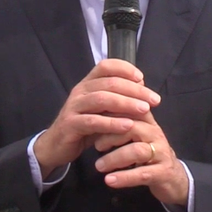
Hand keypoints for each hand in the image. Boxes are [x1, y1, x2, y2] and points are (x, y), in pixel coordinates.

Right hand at [33, 59, 160, 177]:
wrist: (57, 145)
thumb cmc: (84, 126)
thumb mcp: (102, 110)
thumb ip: (118, 98)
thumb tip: (141, 86)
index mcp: (87, 83)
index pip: (106, 66)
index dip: (125, 68)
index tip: (142, 78)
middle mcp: (80, 91)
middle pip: (109, 83)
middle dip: (135, 90)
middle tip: (154, 100)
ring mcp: (74, 107)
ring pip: (102, 99)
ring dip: (126, 103)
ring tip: (144, 110)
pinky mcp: (70, 124)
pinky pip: (93, 121)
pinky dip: (112, 123)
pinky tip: (127, 126)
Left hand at [92, 113, 188, 206]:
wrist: (174, 177)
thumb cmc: (149, 154)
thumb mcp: (137, 136)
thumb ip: (121, 123)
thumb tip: (95, 112)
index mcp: (148, 123)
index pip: (130, 110)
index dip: (110, 114)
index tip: (92, 120)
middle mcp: (156, 134)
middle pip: (132, 128)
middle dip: (110, 136)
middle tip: (95, 146)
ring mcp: (161, 153)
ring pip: (137, 151)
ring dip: (114, 158)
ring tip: (99, 166)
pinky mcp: (163, 172)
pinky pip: (142, 174)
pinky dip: (124, 177)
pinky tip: (110, 180)